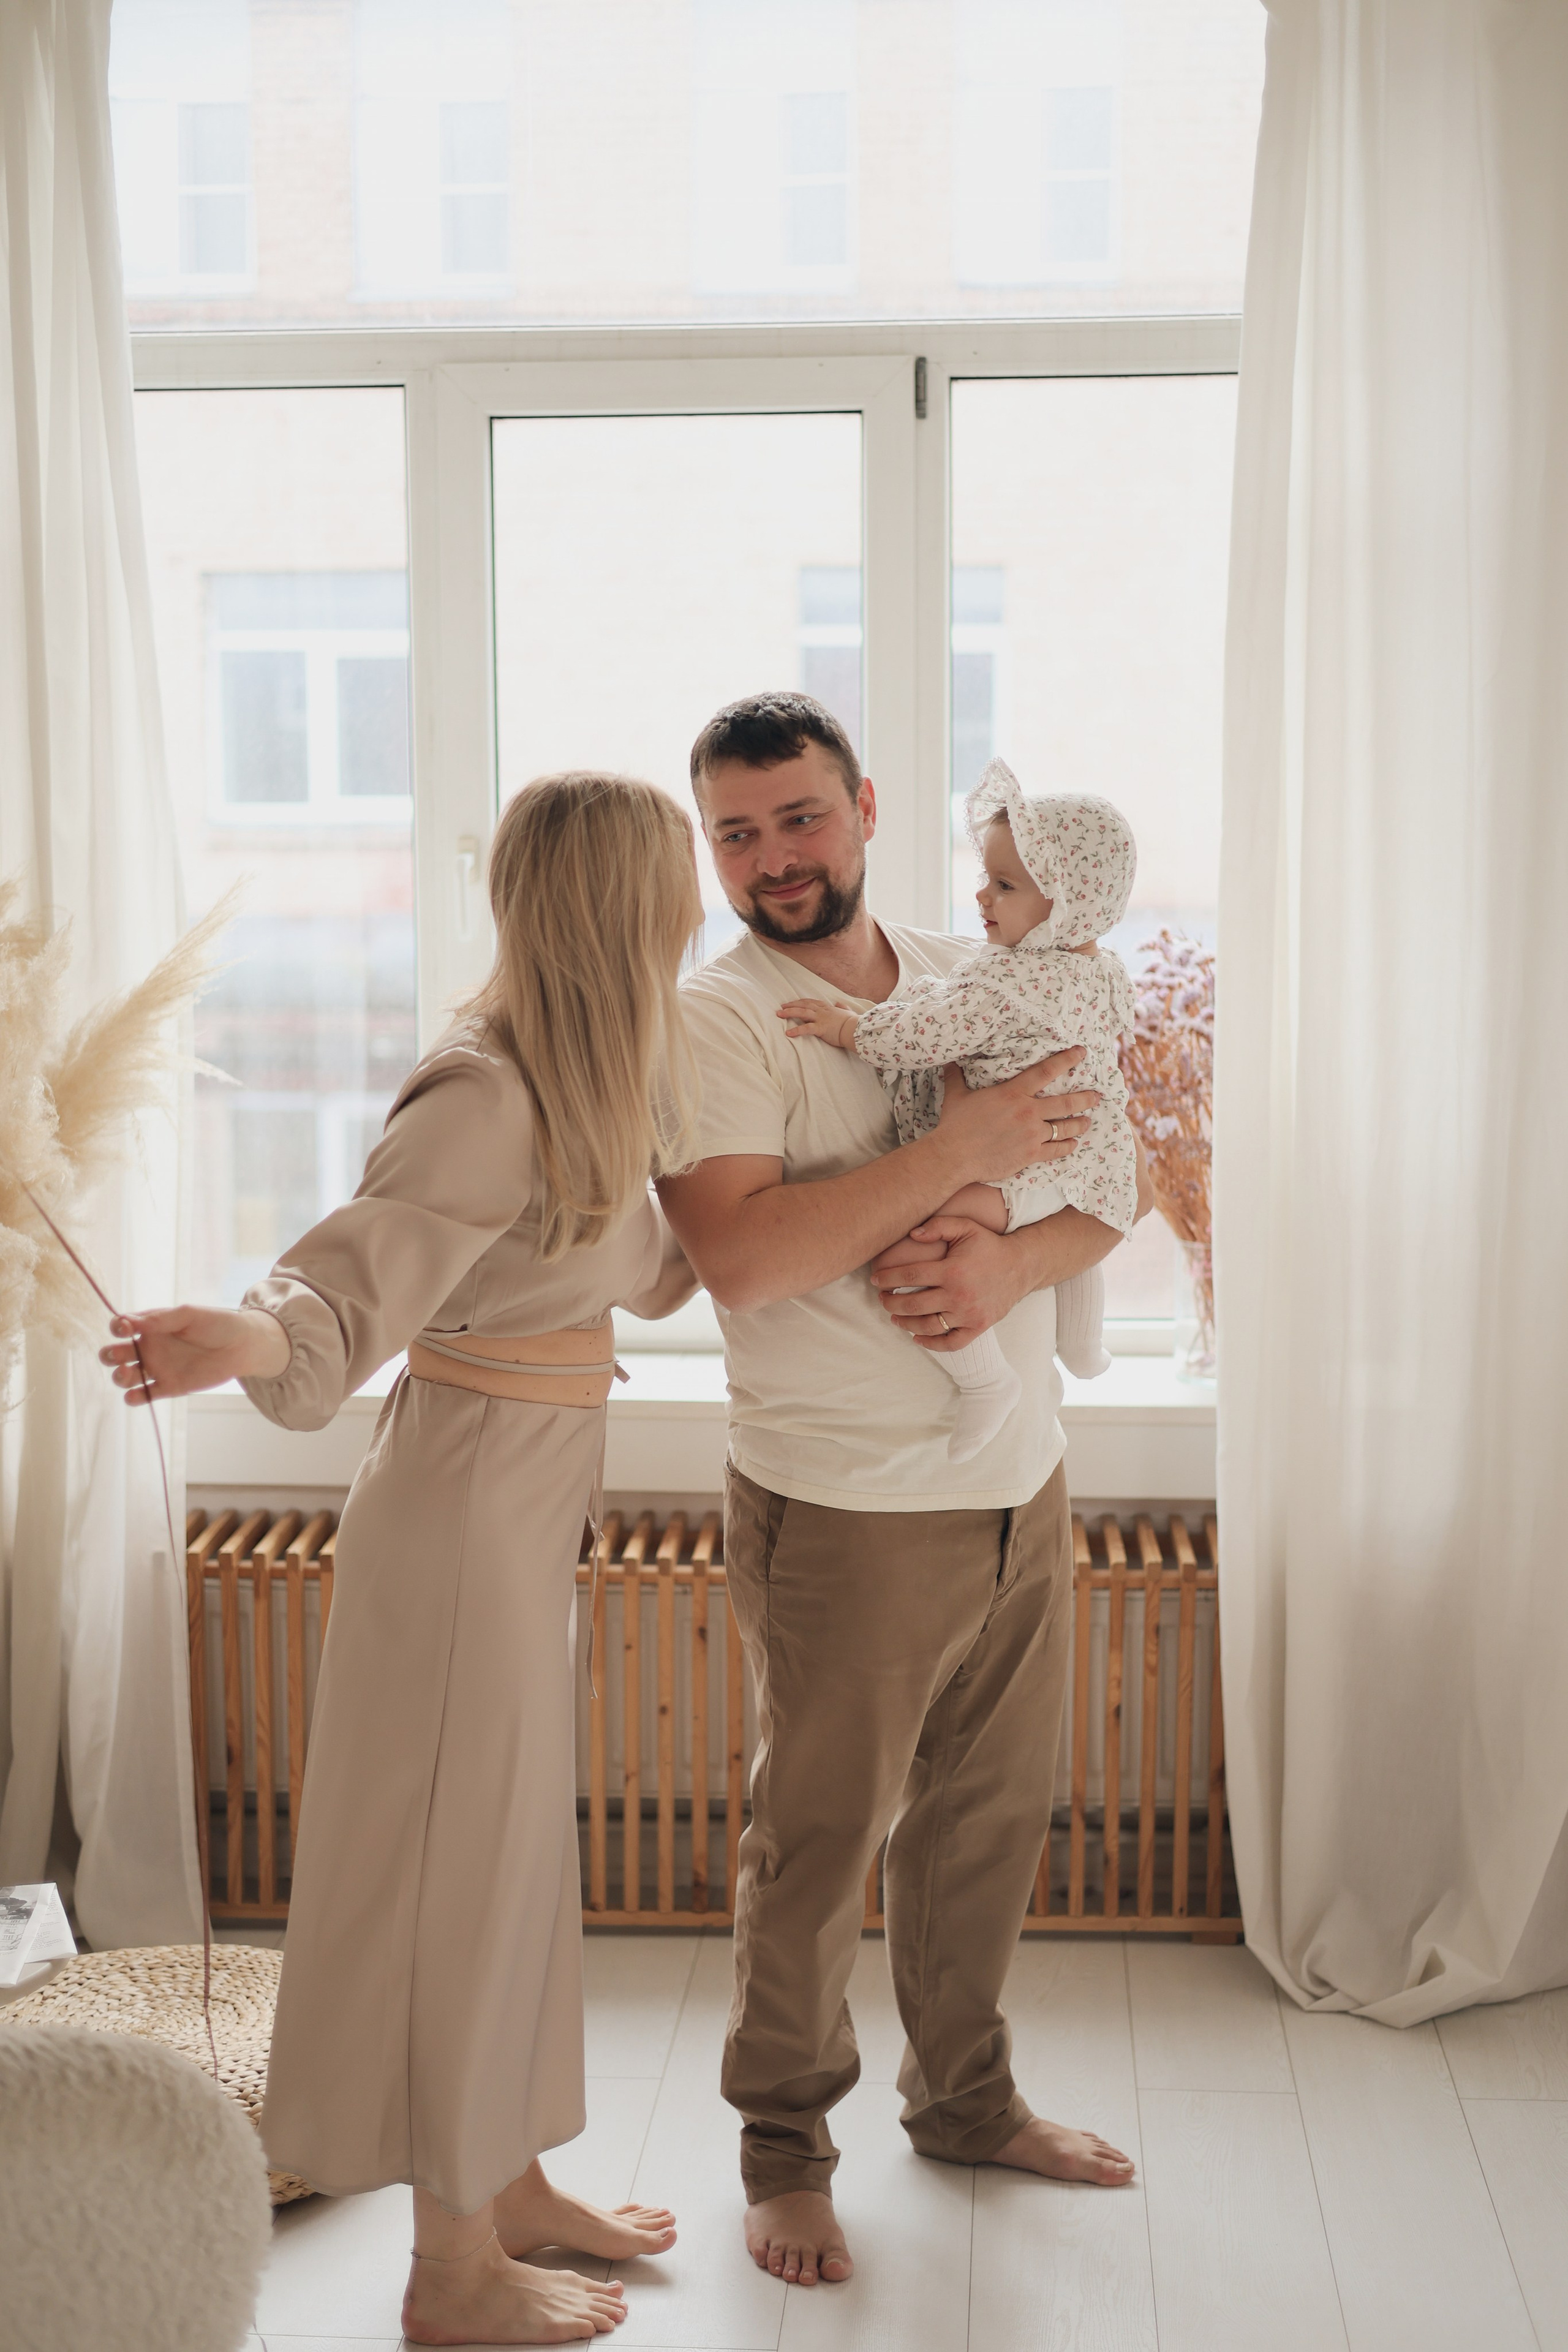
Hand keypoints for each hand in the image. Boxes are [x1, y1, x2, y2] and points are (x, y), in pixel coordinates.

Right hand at [98, 1304, 290, 1404]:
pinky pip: (144, 1395)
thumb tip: (129, 1320)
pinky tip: (134, 1396)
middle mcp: (149, 1347)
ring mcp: (158, 1368)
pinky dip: (134, 1398)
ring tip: (125, 1374)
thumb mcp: (189, 1315)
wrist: (242, 1347)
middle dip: (110, 1354)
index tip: (125, 1329)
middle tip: (118, 1355)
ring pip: (126, 1376)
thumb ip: (161, 1319)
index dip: (117, 1328)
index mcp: (151, 1326)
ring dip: (119, 1376)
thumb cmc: (217, 1324)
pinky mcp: (169, 1387)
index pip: (122, 1326)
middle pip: (116, 1353)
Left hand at [777, 997, 859, 1048]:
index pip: (811, 1002)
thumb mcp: (848, 1012)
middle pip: (803, 1005)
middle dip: (791, 1005)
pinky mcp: (821, 1028)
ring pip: (802, 1012)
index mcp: (828, 1008)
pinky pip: (806, 1029)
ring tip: (779, 1014)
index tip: (792, 1002)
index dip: (800, 1002)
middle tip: (780, 1008)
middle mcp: (822, 1011)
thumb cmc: (853, 1023)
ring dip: (789, 1013)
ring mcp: (821, 1018)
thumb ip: (843, 1008)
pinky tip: (788, 1033)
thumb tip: (839, 1003)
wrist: (856, 1030)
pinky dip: (796, 1030)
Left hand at [870, 1216, 1039, 1348]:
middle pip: (913, 1305)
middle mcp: (958, 1295)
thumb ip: (938, 1226)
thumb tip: (911, 1234)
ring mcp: (968, 1314)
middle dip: (891, 1303)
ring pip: (928, 1326)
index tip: (875, 1280)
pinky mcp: (978, 1327)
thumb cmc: (989, 1245)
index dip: (887, 1278)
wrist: (1021, 1266)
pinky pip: (951, 1343)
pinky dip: (932, 1344)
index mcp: (951, 1270)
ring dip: (905, 1323)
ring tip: (895, 1317)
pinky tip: (917, 1338)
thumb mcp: (965, 1227)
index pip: (909, 1277)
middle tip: (882, 1299)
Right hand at [934, 1050, 1098, 1185]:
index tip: (1082, 1053)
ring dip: (1080, 1124)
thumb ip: (956, 1076)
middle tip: (1098, 1095)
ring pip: (1066, 1127)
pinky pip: (1057, 1150)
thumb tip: (949, 1060)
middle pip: (1066, 1102)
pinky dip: (1068, 1146)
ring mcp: (1032, 1134)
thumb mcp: (956, 1095)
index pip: (1046, 1071)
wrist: (954, 1156)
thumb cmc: (954, 1125)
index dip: (1067, 1060)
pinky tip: (1073, 1145)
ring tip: (1088, 1121)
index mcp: (1013, 1093)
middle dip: (1085, 1097)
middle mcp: (1028, 1111)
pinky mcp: (1031, 1155)